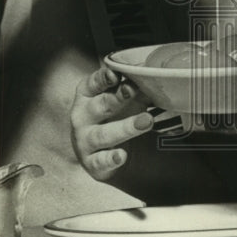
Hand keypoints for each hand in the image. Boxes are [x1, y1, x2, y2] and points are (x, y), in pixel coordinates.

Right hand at [70, 66, 153, 181]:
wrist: (108, 152)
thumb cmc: (116, 115)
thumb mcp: (125, 99)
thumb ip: (135, 87)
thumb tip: (154, 75)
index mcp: (87, 96)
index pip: (92, 84)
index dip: (103, 78)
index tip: (116, 74)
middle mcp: (82, 117)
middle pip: (100, 106)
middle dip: (116, 97)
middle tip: (133, 90)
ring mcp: (85, 141)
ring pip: (103, 134)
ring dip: (125, 127)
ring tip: (147, 121)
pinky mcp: (92, 163)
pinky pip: (101, 161)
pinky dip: (111, 158)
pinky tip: (122, 156)